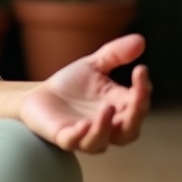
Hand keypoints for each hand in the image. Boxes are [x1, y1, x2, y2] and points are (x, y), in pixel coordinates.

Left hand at [19, 34, 151, 152]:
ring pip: (103, 141)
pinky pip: (75, 142)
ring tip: (108, 107)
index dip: (143, 89)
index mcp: (119, 109)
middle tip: (137, 95)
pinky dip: (82, 135)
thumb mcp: (94, 66)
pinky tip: (84, 123)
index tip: (141, 70)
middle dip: (136, 114)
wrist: (38, 94)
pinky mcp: (64, 138)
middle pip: (130, 130)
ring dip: (106, 127)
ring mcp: (86, 135)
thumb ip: (115, 54)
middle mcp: (108, 127)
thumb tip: (140, 39)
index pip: (139, 104)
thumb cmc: (71, 84)